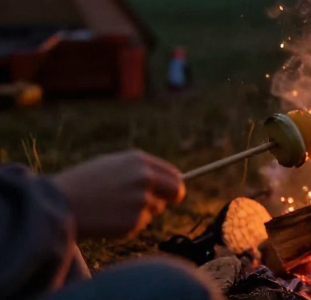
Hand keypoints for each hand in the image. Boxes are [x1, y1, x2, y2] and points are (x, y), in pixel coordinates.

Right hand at [51, 149, 184, 239]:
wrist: (59, 203)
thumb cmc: (81, 183)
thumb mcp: (110, 165)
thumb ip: (138, 170)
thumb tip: (163, 180)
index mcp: (139, 161)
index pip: (173, 174)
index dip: (174, 184)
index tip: (174, 191)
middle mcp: (145, 178)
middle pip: (176, 191)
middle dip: (172, 198)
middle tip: (163, 203)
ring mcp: (141, 200)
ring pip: (155, 209)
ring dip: (142, 211)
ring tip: (114, 209)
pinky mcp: (135, 220)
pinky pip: (140, 224)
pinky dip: (129, 224)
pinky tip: (109, 219)